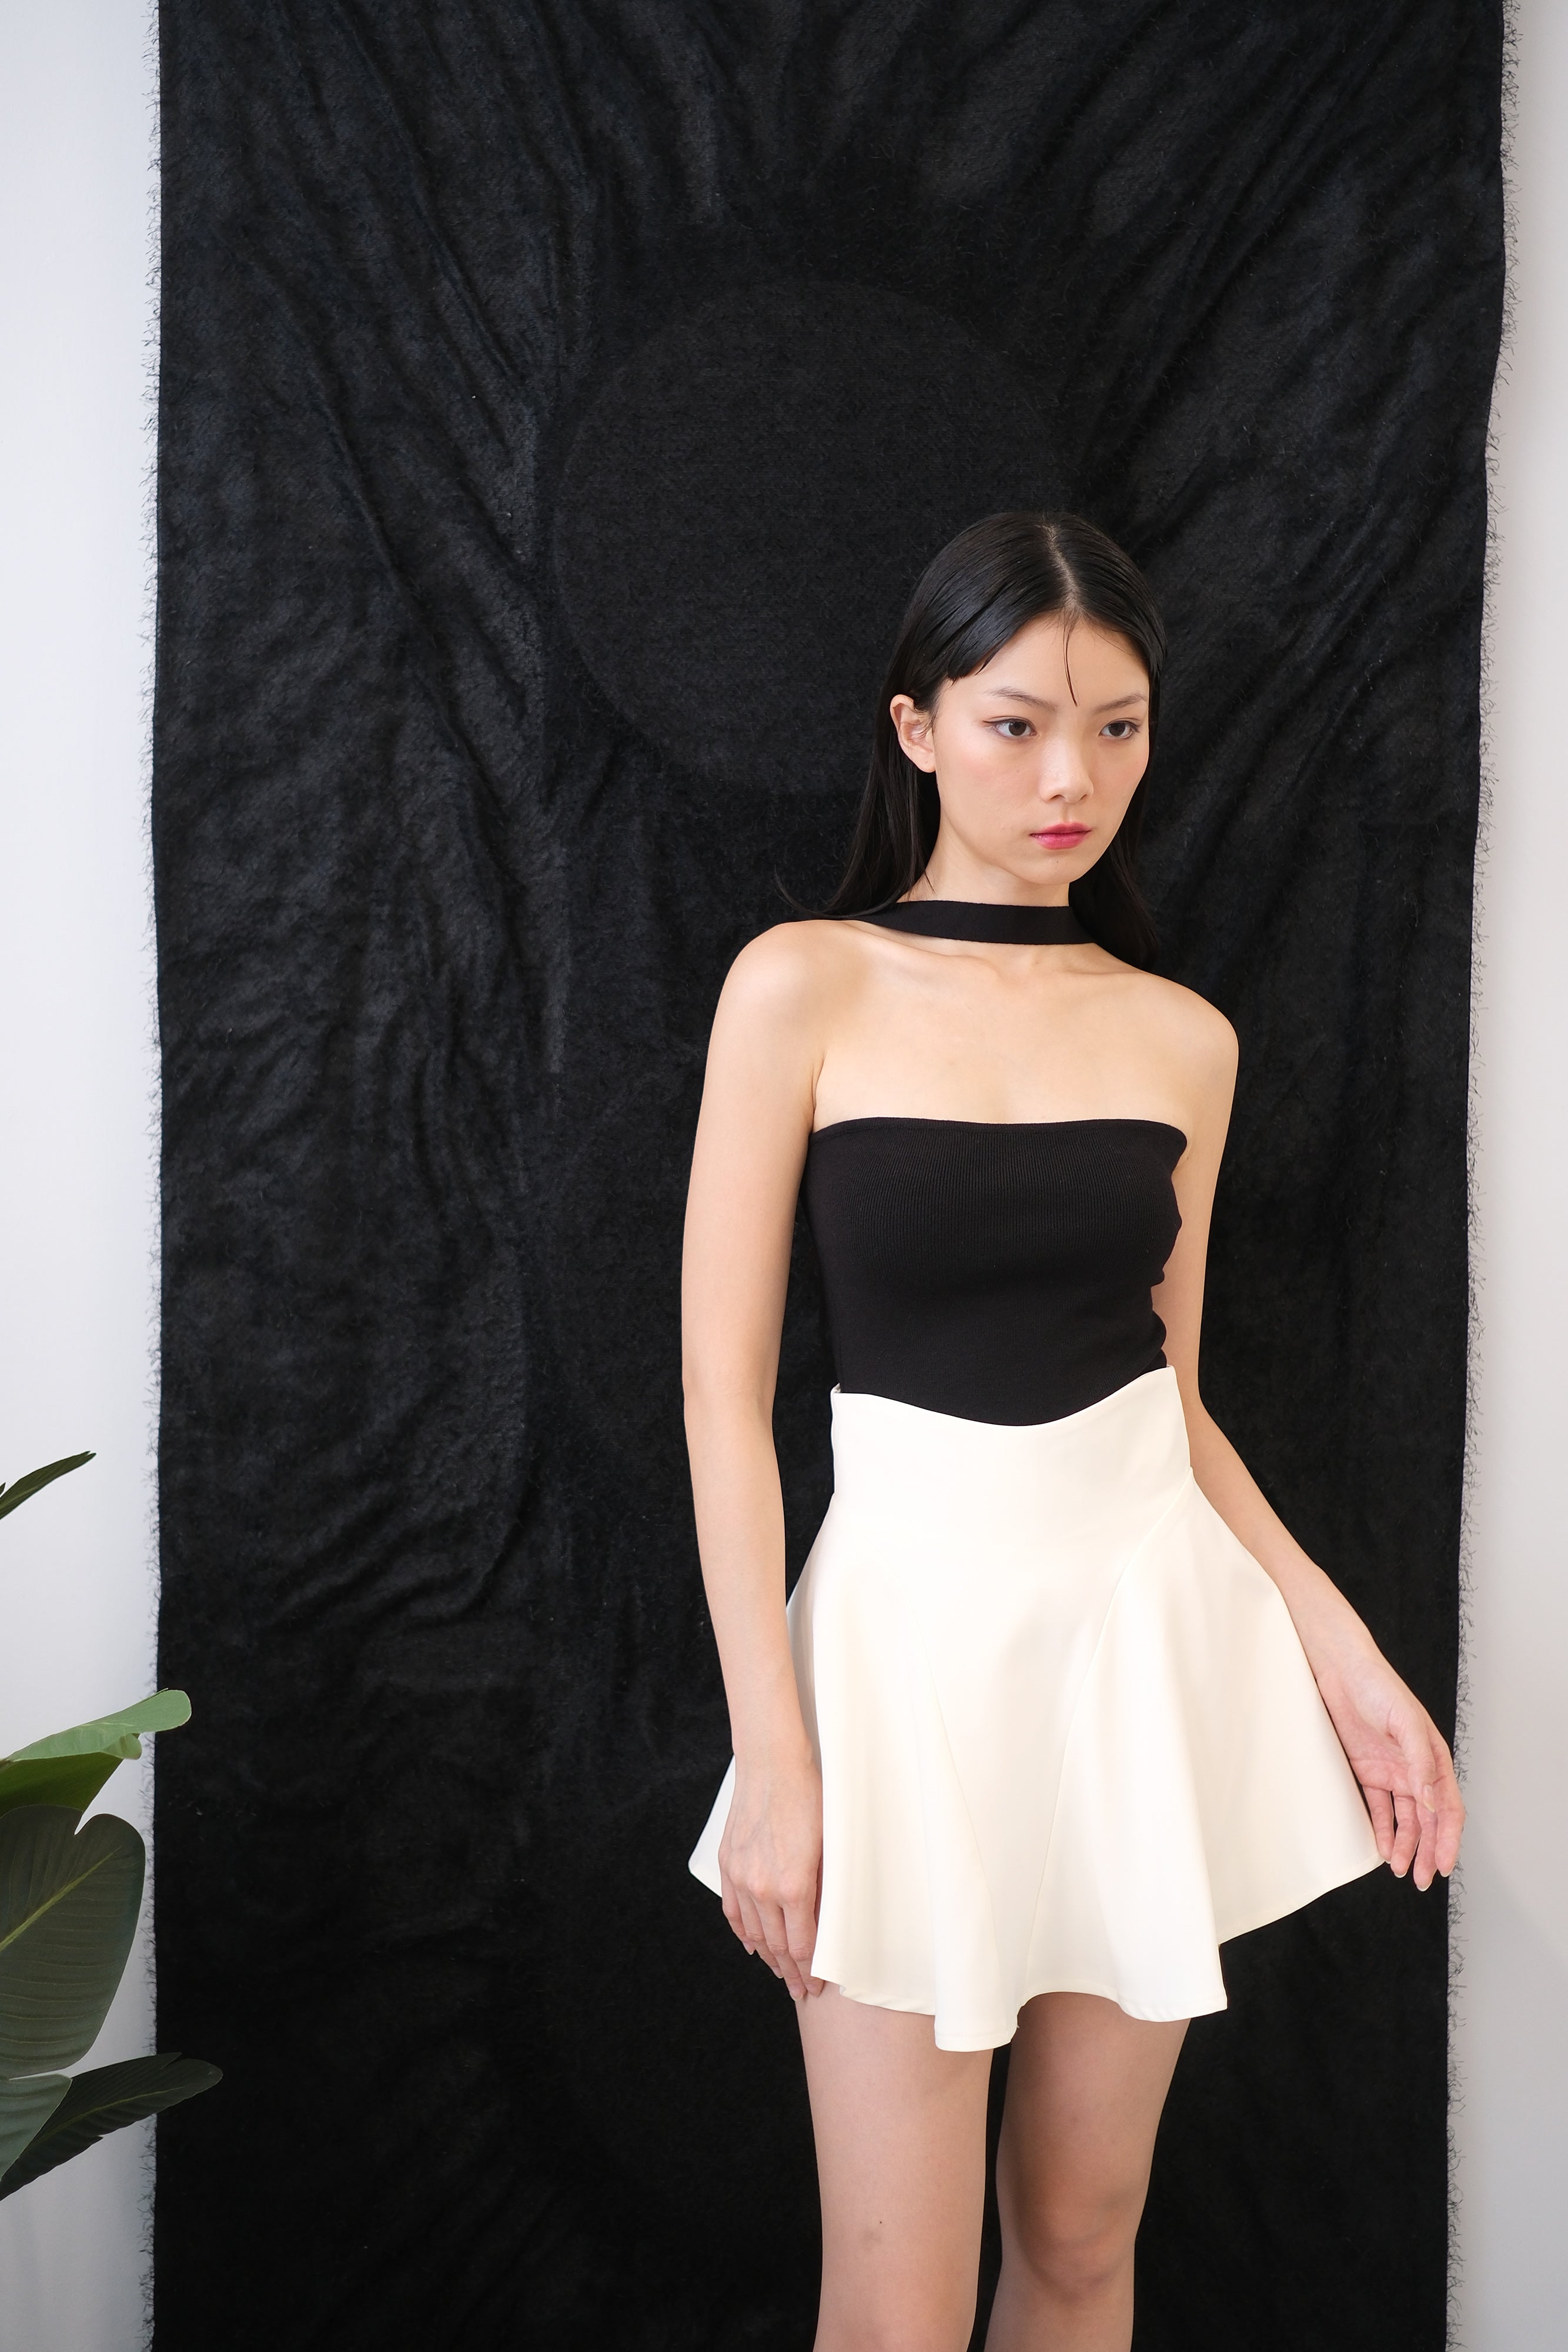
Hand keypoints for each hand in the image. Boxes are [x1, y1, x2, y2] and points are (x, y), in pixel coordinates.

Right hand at [717, 1752, 824, 1999]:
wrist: (772, 1766)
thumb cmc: (809, 1799)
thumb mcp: (828, 1847)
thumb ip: (824, 1889)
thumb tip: (825, 1923)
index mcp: (793, 1886)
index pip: (802, 1945)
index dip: (810, 1969)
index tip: (816, 1985)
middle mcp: (763, 1887)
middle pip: (776, 1945)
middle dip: (790, 1972)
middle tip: (800, 1990)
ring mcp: (741, 1876)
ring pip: (753, 1931)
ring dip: (767, 1956)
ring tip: (780, 1972)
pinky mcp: (728, 1864)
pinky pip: (732, 1909)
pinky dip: (742, 1931)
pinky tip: (750, 1944)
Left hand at [1316, 1644, 1463, 1889]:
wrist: (1340, 1670)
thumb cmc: (1377, 1687)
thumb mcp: (1404, 1722)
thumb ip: (1420, 1762)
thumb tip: (1431, 1803)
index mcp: (1433, 1759)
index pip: (1448, 1808)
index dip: (1449, 1839)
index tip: (1445, 1865)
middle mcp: (1416, 1770)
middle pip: (1428, 1821)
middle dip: (1429, 1851)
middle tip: (1424, 1880)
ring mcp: (1391, 1772)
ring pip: (1406, 1819)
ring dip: (1406, 1845)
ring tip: (1402, 1870)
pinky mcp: (1367, 1771)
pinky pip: (1379, 1808)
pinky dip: (1383, 1829)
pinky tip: (1383, 1849)